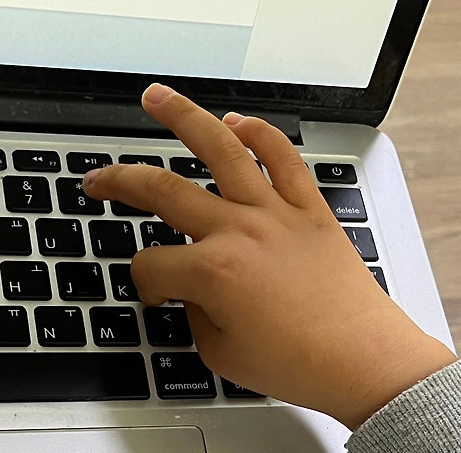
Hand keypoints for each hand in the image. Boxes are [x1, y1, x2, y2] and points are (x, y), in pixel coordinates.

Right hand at [83, 84, 456, 428]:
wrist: (363, 362)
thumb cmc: (299, 363)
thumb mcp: (222, 352)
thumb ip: (195, 312)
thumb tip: (192, 291)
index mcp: (212, 271)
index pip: (150, 264)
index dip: (144, 283)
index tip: (156, 293)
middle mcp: (239, 231)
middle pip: (161, 189)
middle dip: (118, 180)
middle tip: (98, 177)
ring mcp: (275, 213)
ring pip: (220, 148)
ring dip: (183, 117)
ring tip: (157, 97)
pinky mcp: (309, 210)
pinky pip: (283, 158)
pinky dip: (260, 134)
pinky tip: (239, 122)